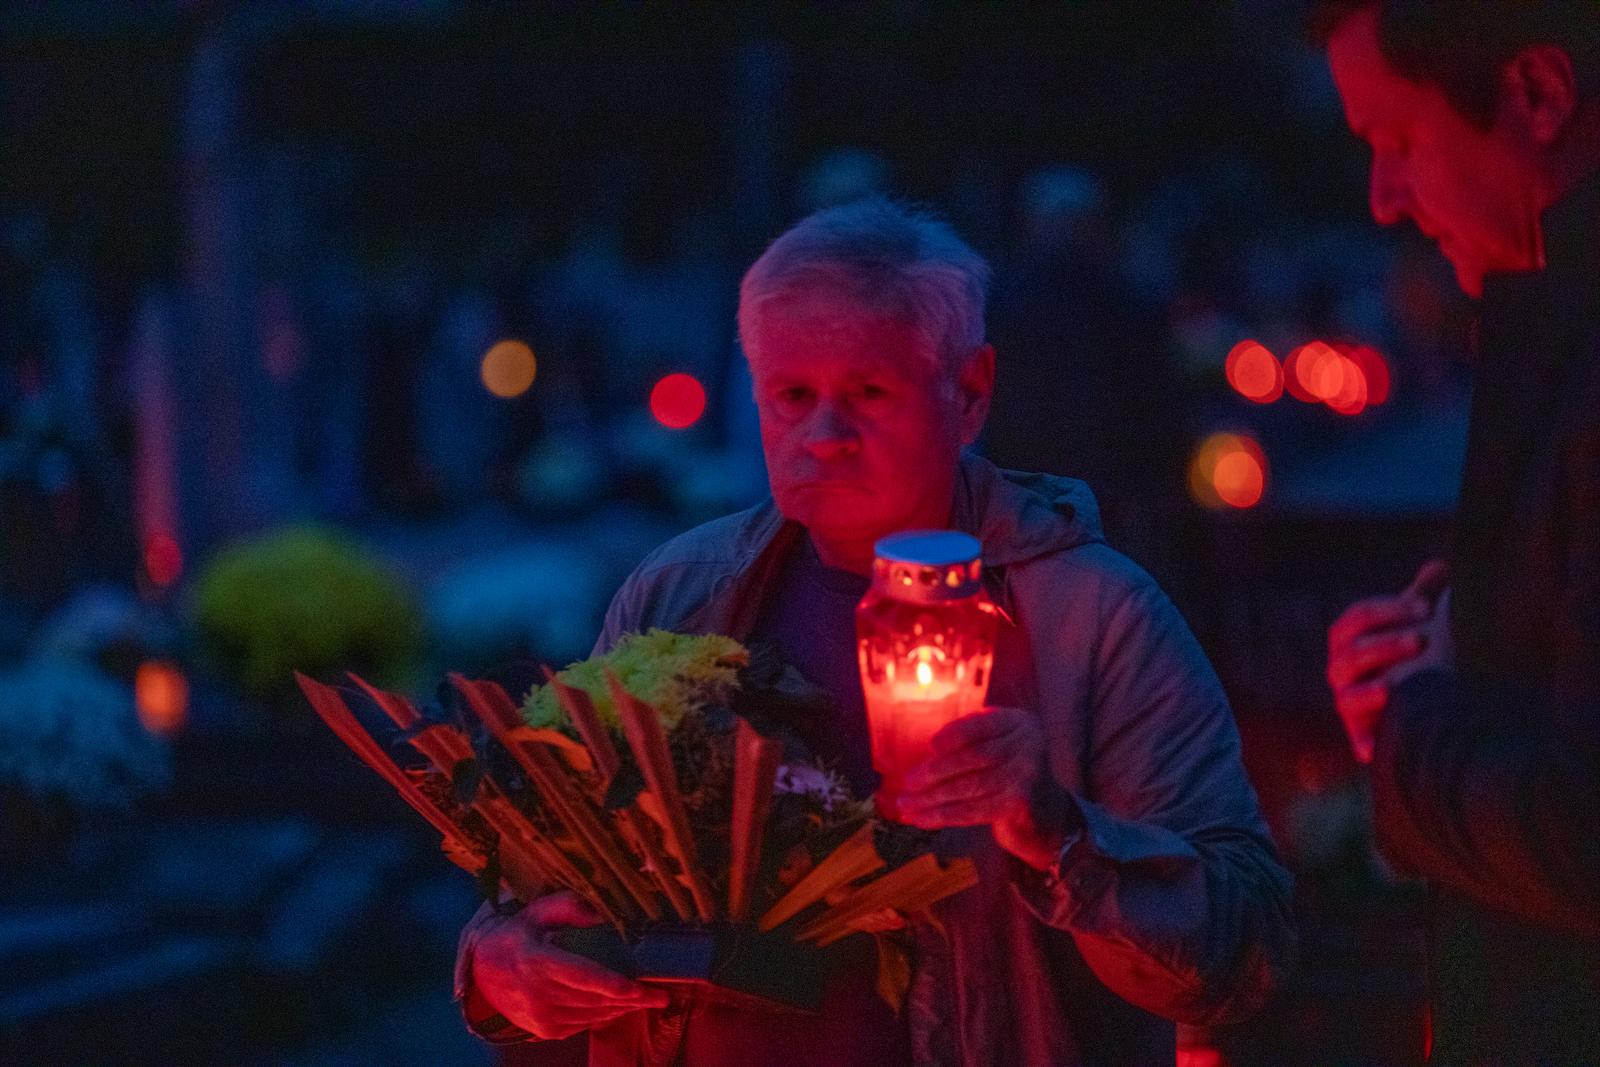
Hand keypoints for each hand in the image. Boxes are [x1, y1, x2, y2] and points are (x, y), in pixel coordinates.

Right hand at [470, 891, 668, 1039]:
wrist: (483, 972)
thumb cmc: (516, 935)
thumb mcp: (536, 911)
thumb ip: (568, 906)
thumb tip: (601, 914)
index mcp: (537, 962)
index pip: (584, 977)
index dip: (616, 986)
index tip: (642, 988)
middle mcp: (539, 994)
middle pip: (596, 1000)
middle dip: (633, 1000)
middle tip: (662, 996)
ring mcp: (541, 1017)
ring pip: (594, 1015)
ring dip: (622, 1009)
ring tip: (647, 1000)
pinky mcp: (546, 1030)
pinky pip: (584, 1024)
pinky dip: (604, 1015)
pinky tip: (619, 1005)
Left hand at [896, 705, 1071, 870]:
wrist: (1047, 814)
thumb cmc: (1007, 773)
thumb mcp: (995, 744)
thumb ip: (969, 740)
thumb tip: (926, 755)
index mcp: (1016, 723)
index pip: (982, 725)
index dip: (955, 734)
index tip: (931, 745)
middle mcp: (1027, 746)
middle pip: (973, 758)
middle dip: (935, 771)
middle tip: (907, 782)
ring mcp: (1025, 777)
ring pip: (970, 787)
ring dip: (932, 798)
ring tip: (906, 804)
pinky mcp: (1018, 806)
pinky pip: (973, 811)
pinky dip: (943, 816)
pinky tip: (922, 818)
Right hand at [1326, 559, 1448, 762]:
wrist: (1413, 703)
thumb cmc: (1411, 655)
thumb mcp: (1416, 625)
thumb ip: (1422, 596)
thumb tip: (1440, 567)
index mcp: (1349, 636)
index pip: (1360, 616)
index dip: (1391, 610)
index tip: (1426, 607)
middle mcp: (1340, 666)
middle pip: (1353, 650)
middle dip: (1387, 643)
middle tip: (1423, 638)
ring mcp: (1346, 697)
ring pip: (1349, 687)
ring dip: (1376, 684)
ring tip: (1402, 682)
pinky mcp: (1358, 730)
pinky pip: (1356, 729)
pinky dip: (1367, 730)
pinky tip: (1388, 720)